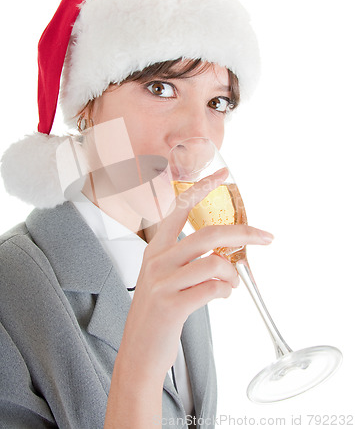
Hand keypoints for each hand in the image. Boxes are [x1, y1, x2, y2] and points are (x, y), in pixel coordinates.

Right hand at [117, 168, 273, 382]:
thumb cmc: (158, 311)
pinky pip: (214, 288)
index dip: (202, 188)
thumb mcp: (164, 276)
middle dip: (244, 233)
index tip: (223, 173)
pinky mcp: (172, 305)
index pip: (179, 207)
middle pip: (209, 233)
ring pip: (216, 263)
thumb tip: (226, 251)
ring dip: (234, 275)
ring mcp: (163, 282)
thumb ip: (188, 258)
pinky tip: (222, 296)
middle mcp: (157, 260)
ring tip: (232, 285)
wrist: (139, 351)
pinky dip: (226, 291)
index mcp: (156, 248)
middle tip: (266, 237)